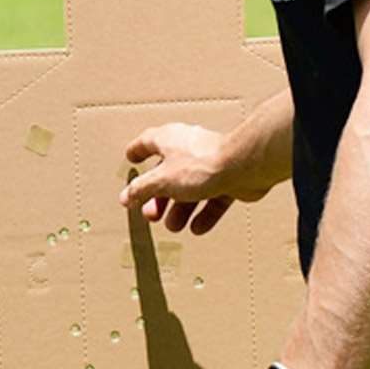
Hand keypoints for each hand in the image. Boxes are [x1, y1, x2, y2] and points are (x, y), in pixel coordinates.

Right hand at [119, 123, 273, 233]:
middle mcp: (189, 149)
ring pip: (190, 188)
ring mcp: (210, 164)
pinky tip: (197, 228)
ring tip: (174, 226)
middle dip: (158, 196)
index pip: (147, 142)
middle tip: (150, 215)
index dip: (137, 151)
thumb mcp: (162, 180)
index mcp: (169, 140)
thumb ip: (142, 189)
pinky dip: (204, 213)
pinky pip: (213, 198)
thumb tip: (125, 197)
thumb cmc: (201, 165)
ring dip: (180, 209)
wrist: (244, 166)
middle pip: (168, 173)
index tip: (131, 159)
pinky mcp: (229, 179)